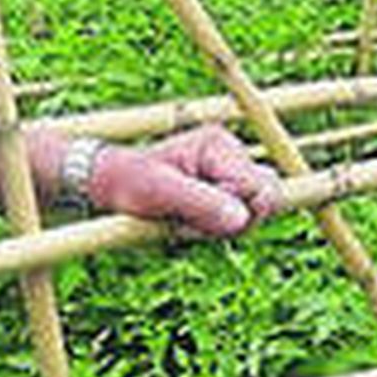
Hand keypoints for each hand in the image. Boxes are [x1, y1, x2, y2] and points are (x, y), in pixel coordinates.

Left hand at [90, 125, 279, 238]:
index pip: (260, 186)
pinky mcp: (224, 196)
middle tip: (186, 219)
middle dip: (230, 221)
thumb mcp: (158, 191)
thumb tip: (242, 218)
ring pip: (250, 217)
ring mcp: (229, 177)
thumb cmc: (130, 181)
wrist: (111, 186)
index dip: (237, 210)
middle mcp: (231, 157)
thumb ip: (202, 203)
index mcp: (218, 145)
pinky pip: (235, 225)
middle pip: (265, 201)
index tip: (198, 214)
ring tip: (181, 219)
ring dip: (216, 228)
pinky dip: (211, 231)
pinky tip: (185, 223)